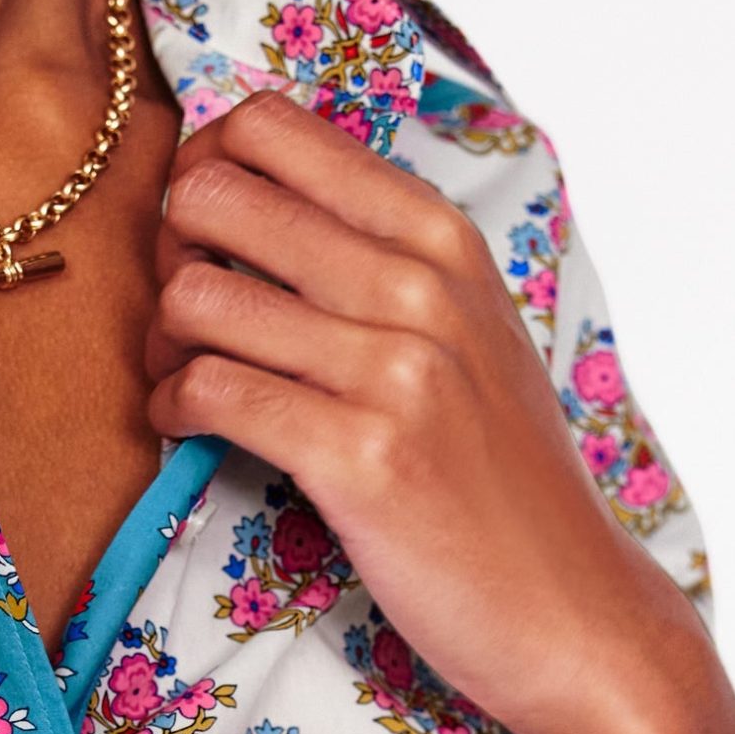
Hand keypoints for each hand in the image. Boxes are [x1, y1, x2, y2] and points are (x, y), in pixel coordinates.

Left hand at [144, 93, 711, 733]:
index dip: (206, 165)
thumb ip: (378, 254)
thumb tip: (247, 186)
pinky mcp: (358, 458)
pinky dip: (174, 408)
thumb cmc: (499, 470)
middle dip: (170, 249)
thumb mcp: (466, 329)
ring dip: (164, 340)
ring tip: (186, 375)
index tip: (204, 228)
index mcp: (441, 235)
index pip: (274, 126)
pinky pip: (210, 393)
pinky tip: (191, 426)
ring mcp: (394, 371)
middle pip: (215, 196)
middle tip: (186, 310)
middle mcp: (420, 286)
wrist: (571, 607)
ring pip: (197, 296)